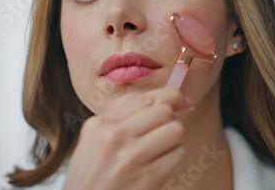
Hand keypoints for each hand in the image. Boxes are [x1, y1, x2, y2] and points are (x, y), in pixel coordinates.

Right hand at [63, 87, 192, 189]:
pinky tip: (160, 166)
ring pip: (175, 130)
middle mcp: (114, 137)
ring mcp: (131, 158)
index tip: (181, 101)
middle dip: (170, 121)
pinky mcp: (147, 178)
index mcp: (99, 124)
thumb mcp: (94, 142)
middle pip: (164, 111)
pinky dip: (174, 158)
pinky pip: (178, 154)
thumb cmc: (93, 177)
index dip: (171, 96)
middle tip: (164, 133)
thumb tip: (165, 99)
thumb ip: (122, 119)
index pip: (146, 98)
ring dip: (174, 140)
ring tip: (160, 151)